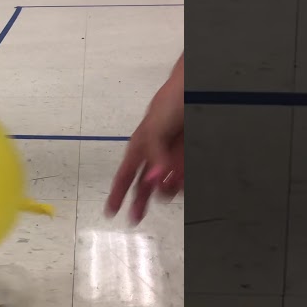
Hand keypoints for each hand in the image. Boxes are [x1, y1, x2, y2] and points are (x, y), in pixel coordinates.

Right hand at [107, 55, 183, 223]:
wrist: (196, 88)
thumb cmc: (171, 100)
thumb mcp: (154, 127)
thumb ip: (153, 154)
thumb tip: (152, 182)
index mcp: (140, 145)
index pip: (124, 175)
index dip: (116, 193)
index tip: (110, 211)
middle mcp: (155, 153)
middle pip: (143, 184)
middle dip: (138, 201)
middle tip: (134, 218)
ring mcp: (172, 155)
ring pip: (164, 183)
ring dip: (164, 190)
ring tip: (166, 190)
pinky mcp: (187, 156)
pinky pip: (182, 176)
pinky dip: (180, 183)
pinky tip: (180, 185)